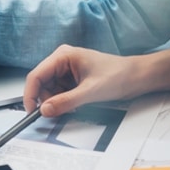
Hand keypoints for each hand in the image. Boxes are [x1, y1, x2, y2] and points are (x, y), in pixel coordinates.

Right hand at [22, 45, 141, 116]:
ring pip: (50, 90)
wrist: (138, 77)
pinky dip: (63, 102)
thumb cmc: (119, 75)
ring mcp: (67, 71)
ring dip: (55, 102)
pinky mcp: (73, 80)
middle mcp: (62, 61)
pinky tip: (75, 105)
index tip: (31, 111)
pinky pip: (59, 93)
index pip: (36, 75)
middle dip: (46, 100)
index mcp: (63, 56)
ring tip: (72, 107)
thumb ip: (66, 101)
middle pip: (41, 84)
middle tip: (53, 114)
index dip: (31, 94)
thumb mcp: (91, 92)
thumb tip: (45, 109)